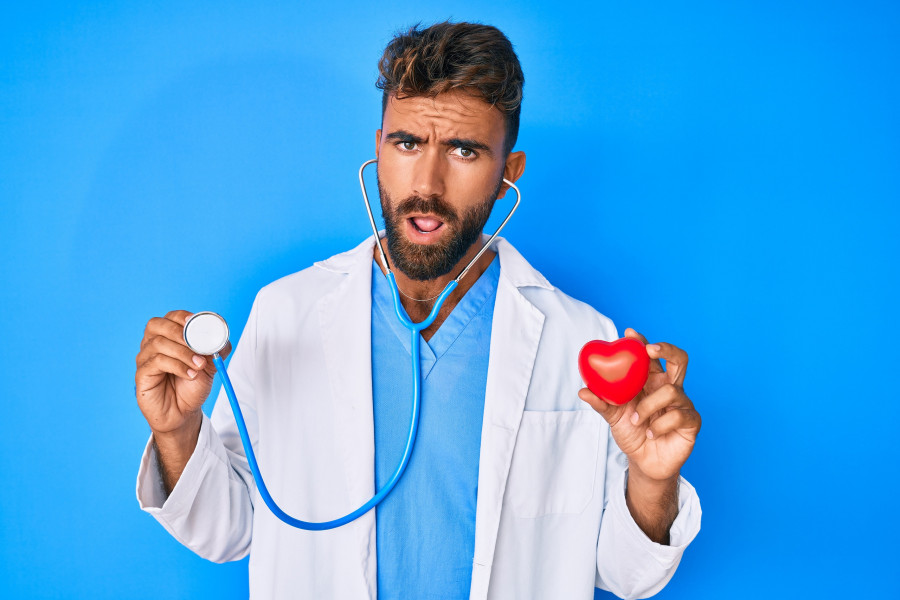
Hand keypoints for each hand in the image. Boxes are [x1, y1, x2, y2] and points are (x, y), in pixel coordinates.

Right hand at [135, 310, 231, 436]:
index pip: (169, 317)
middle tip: (198, 345)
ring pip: (158, 344)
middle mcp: (152, 344)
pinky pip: (157, 363)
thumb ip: (216, 350)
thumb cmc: (191, 386)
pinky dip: (177, 366)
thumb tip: (223, 338)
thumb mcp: (210, 366)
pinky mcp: (142, 374)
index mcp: (167, 337)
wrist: (183, 413)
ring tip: (199, 366)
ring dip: (183, 353)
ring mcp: (145, 359)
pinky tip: (190, 375)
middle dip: (179, 332)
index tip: (195, 322)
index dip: (181, 316)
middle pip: (156, 326)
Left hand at [579, 328, 699, 482]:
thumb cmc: (632, 433)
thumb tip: (582, 390)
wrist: (645, 462)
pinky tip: (651, 433)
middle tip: (650, 350)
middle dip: (667, 349)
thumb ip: (601, 403)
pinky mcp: (691, 421)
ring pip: (670, 391)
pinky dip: (659, 425)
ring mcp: (683, 403)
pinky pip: (678, 415)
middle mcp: (669, 387)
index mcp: (651, 381)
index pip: (650, 355)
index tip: (629, 333)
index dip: (642, 341)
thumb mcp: (613, 416)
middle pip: (679, 359)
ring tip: (636, 421)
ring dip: (648, 407)